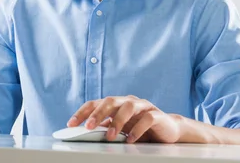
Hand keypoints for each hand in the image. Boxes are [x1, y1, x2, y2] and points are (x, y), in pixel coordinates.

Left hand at [67, 95, 182, 142]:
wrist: (169, 130)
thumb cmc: (141, 129)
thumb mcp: (120, 129)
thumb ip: (105, 128)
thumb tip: (84, 133)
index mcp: (117, 104)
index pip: (96, 103)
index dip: (82, 112)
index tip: (71, 124)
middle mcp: (129, 101)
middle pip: (111, 100)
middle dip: (98, 113)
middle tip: (87, 126)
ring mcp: (144, 106)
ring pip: (129, 106)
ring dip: (117, 121)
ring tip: (110, 136)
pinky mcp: (157, 115)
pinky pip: (147, 118)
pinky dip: (137, 129)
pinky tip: (131, 140)